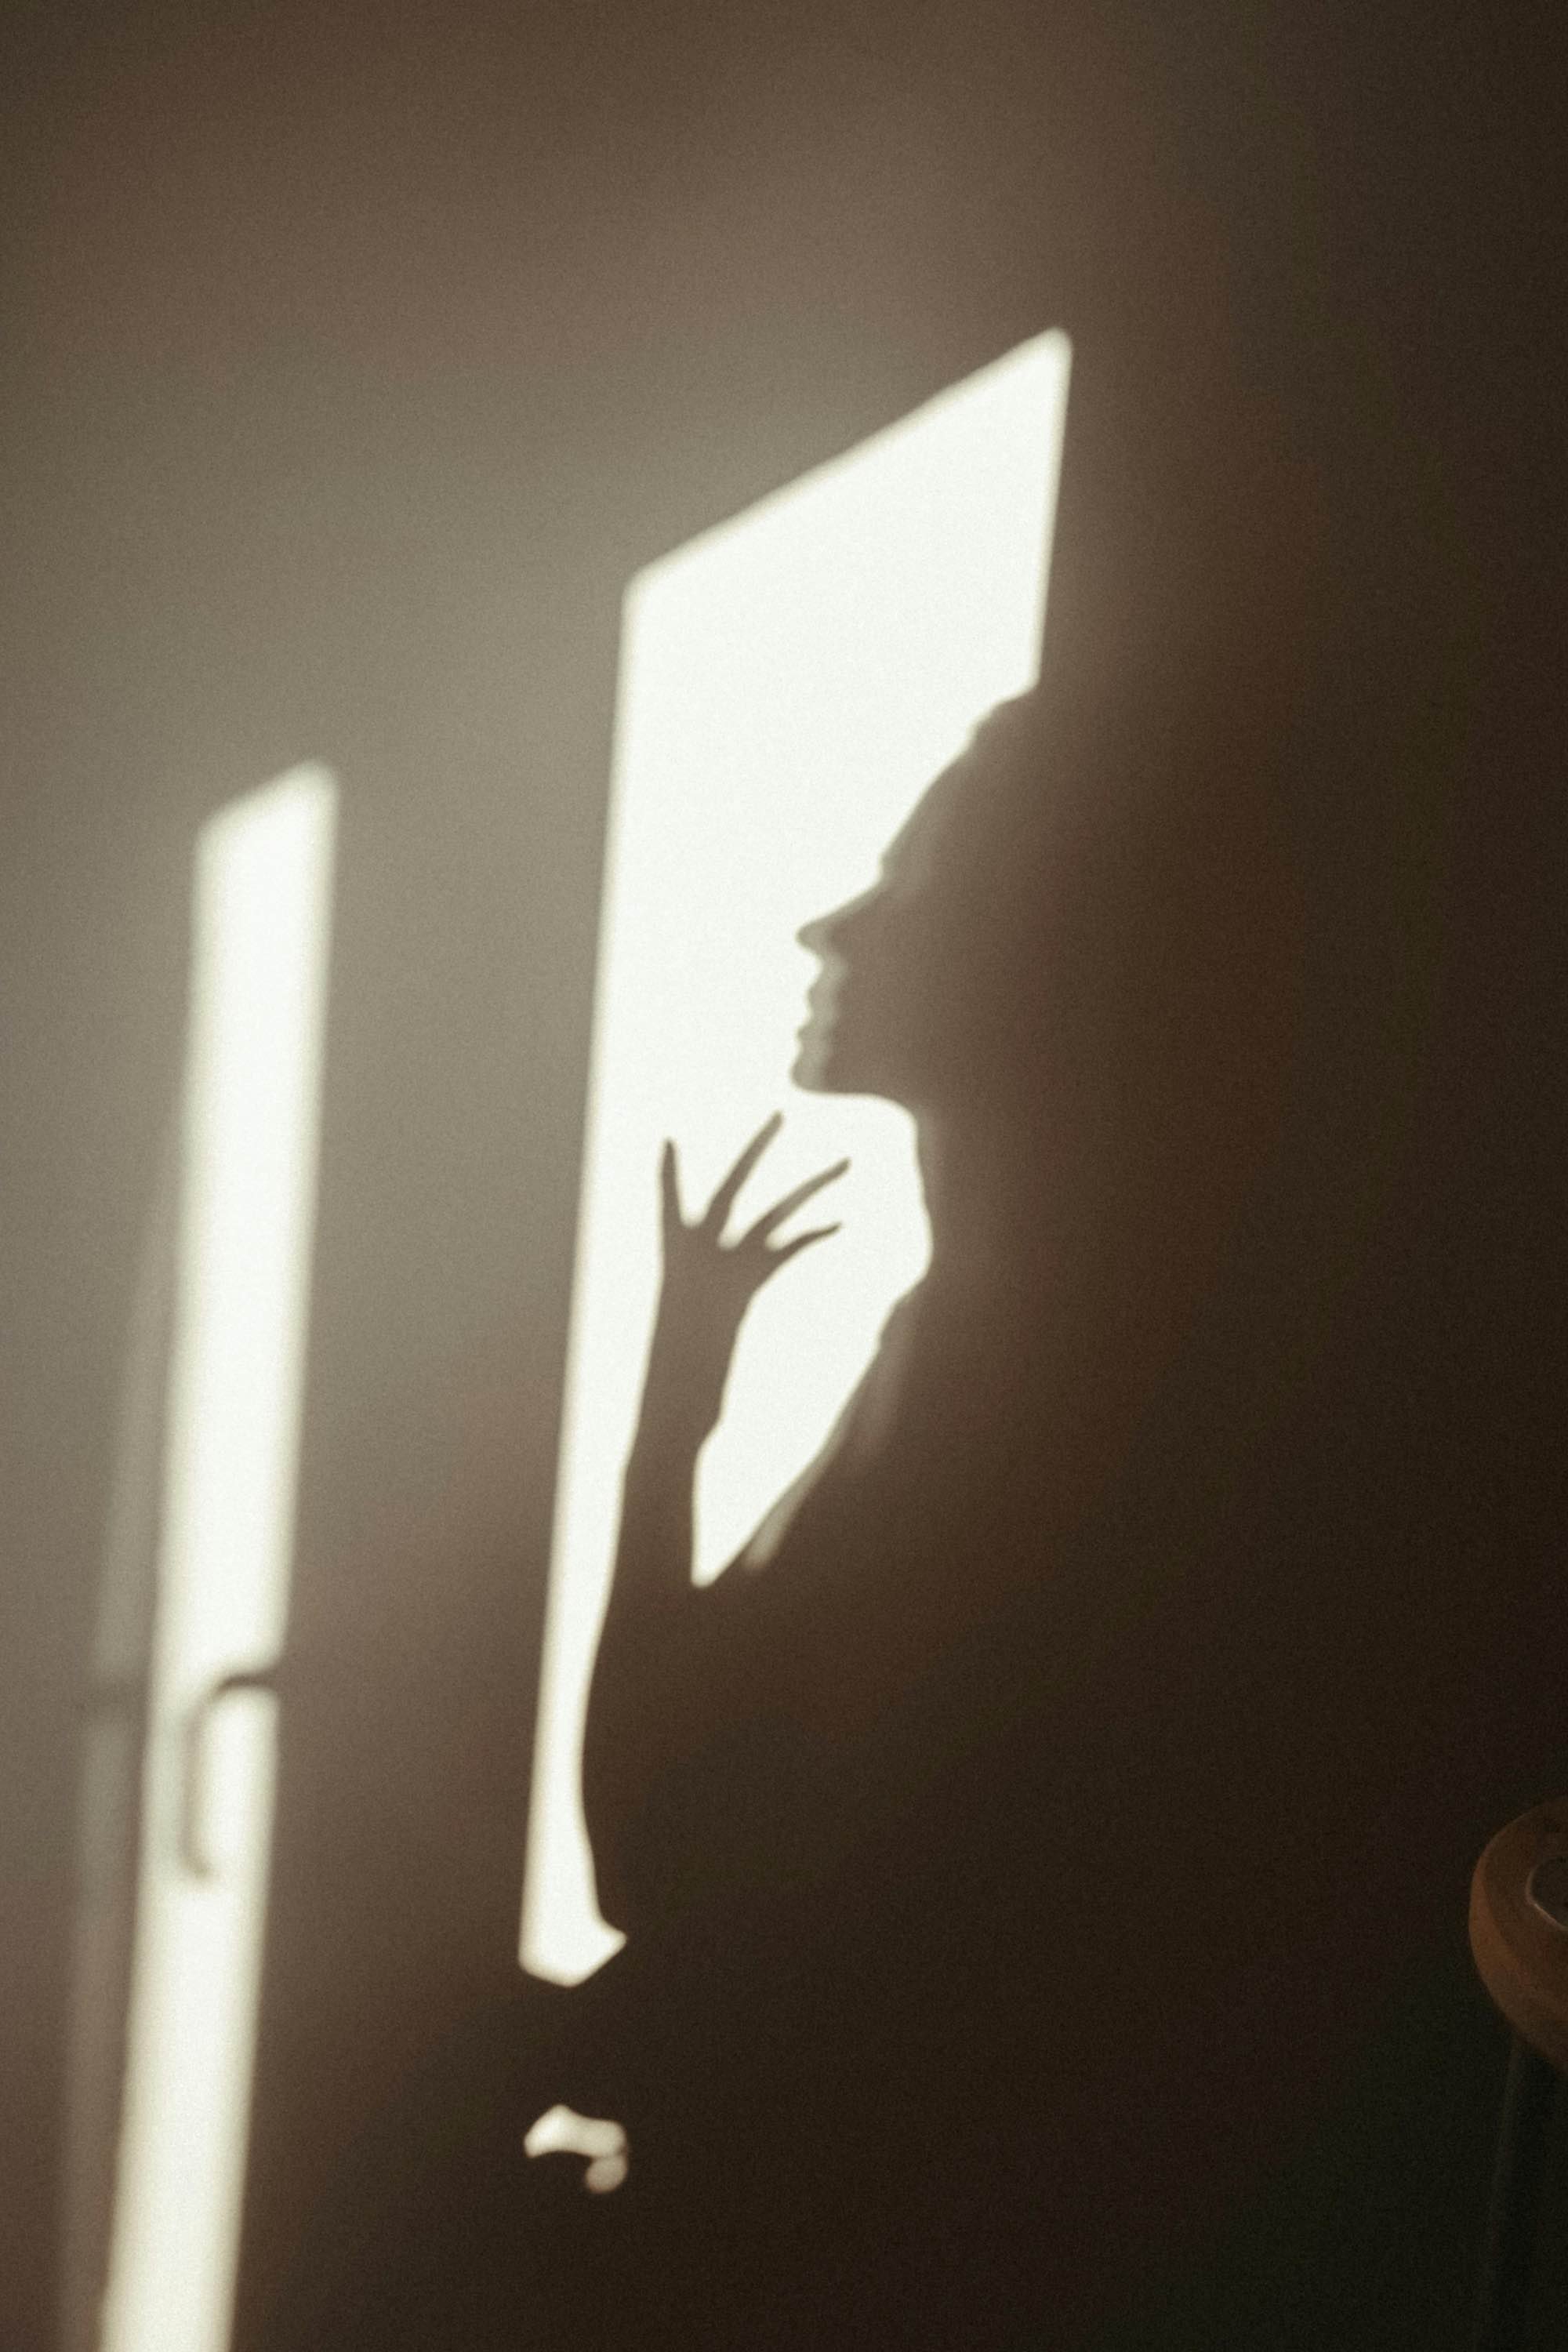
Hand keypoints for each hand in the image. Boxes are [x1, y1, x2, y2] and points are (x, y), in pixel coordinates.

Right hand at [644, 1113, 847, 1440]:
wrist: (668, 1415)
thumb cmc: (674, 1397)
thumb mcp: (688, 1351)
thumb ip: (702, 1333)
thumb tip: (709, 1337)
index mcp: (674, 1269)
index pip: (669, 1207)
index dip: (671, 1173)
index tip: (670, 1137)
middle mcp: (694, 1260)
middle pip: (729, 1188)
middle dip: (756, 1148)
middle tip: (779, 1111)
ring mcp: (718, 1271)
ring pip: (773, 1210)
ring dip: (814, 1182)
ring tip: (851, 1159)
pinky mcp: (743, 1290)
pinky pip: (788, 1249)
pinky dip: (818, 1231)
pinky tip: (849, 1220)